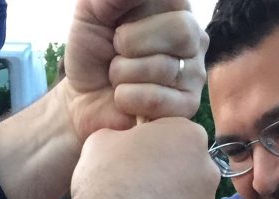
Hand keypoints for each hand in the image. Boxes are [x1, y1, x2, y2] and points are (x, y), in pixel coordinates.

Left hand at [61, 0, 207, 138]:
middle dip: (132, 43)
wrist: (83, 96)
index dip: (137, 14)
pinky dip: (127, 98)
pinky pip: (156, 99)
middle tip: (116, 51)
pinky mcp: (187, 108)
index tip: (116, 25)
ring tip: (117, 77)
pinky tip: (122, 98)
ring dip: (123, 73)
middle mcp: (193, 39)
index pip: (173, 0)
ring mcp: (195, 75)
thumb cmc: (93, 50)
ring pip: (163, 68)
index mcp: (176, 7)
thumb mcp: (92, 10)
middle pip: (181, 31)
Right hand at [68, 119, 218, 198]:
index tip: (136, 162)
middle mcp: (208, 170)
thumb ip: (127, 136)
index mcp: (189, 135)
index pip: (178, 137)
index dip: (154, 149)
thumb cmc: (101, 182)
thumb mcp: (104, 139)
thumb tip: (127, 142)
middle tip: (139, 192)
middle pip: (190, 171)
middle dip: (169, 179)